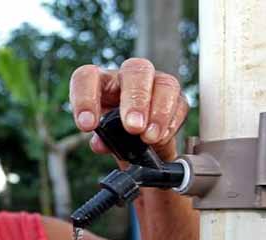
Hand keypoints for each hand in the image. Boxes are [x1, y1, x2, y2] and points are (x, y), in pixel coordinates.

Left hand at [70, 58, 188, 161]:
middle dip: (136, 99)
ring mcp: (156, 83)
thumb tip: (101, 144)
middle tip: (132, 127)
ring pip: (164, 84)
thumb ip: (102, 140)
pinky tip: (160, 138)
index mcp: (101, 82)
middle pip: (135, 70)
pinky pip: (180, 104)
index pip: (87, 77)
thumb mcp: (104, 139)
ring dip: (158, 112)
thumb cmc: (116, 134)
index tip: (87, 126)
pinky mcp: (176, 99)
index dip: (85, 98)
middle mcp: (128, 77)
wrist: (141, 143)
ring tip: (149, 137)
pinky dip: (171, 123)